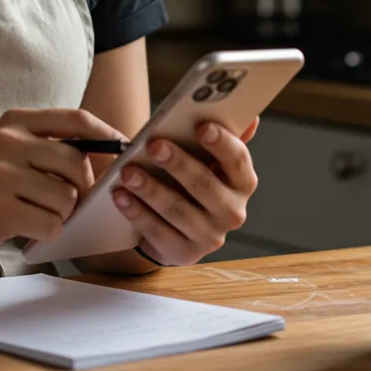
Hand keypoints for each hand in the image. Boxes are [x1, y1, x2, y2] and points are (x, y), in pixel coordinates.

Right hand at [0, 108, 126, 262]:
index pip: (76, 119)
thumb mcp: (9, 150)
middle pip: (78, 163)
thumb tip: (110, 153)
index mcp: (15, 121)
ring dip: (61, 214)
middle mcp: (8, 142)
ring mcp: (0, 175)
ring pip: (67, 198)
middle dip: (82, 189)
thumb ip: (49, 146)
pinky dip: (47, 232)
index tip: (126, 149)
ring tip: (35, 213)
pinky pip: (51, 224)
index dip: (108, 134)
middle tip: (66, 201)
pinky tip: (25, 228)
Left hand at [111, 119, 259, 266]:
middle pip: (205, 186)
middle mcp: (232, 211)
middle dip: (178, 164)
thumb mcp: (205, 158)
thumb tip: (250, 116)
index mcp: (242, 182)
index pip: (238, 160)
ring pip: (178, 210)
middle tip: (154, 145)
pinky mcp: (184, 253)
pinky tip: (120, 195)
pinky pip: (158, 232)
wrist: (175, 224)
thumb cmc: (190, 178)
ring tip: (127, 172)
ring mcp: (210, 236)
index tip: (201, 126)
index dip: (222, 143)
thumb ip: (222, 137)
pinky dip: (137, 212)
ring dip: (151, 189)